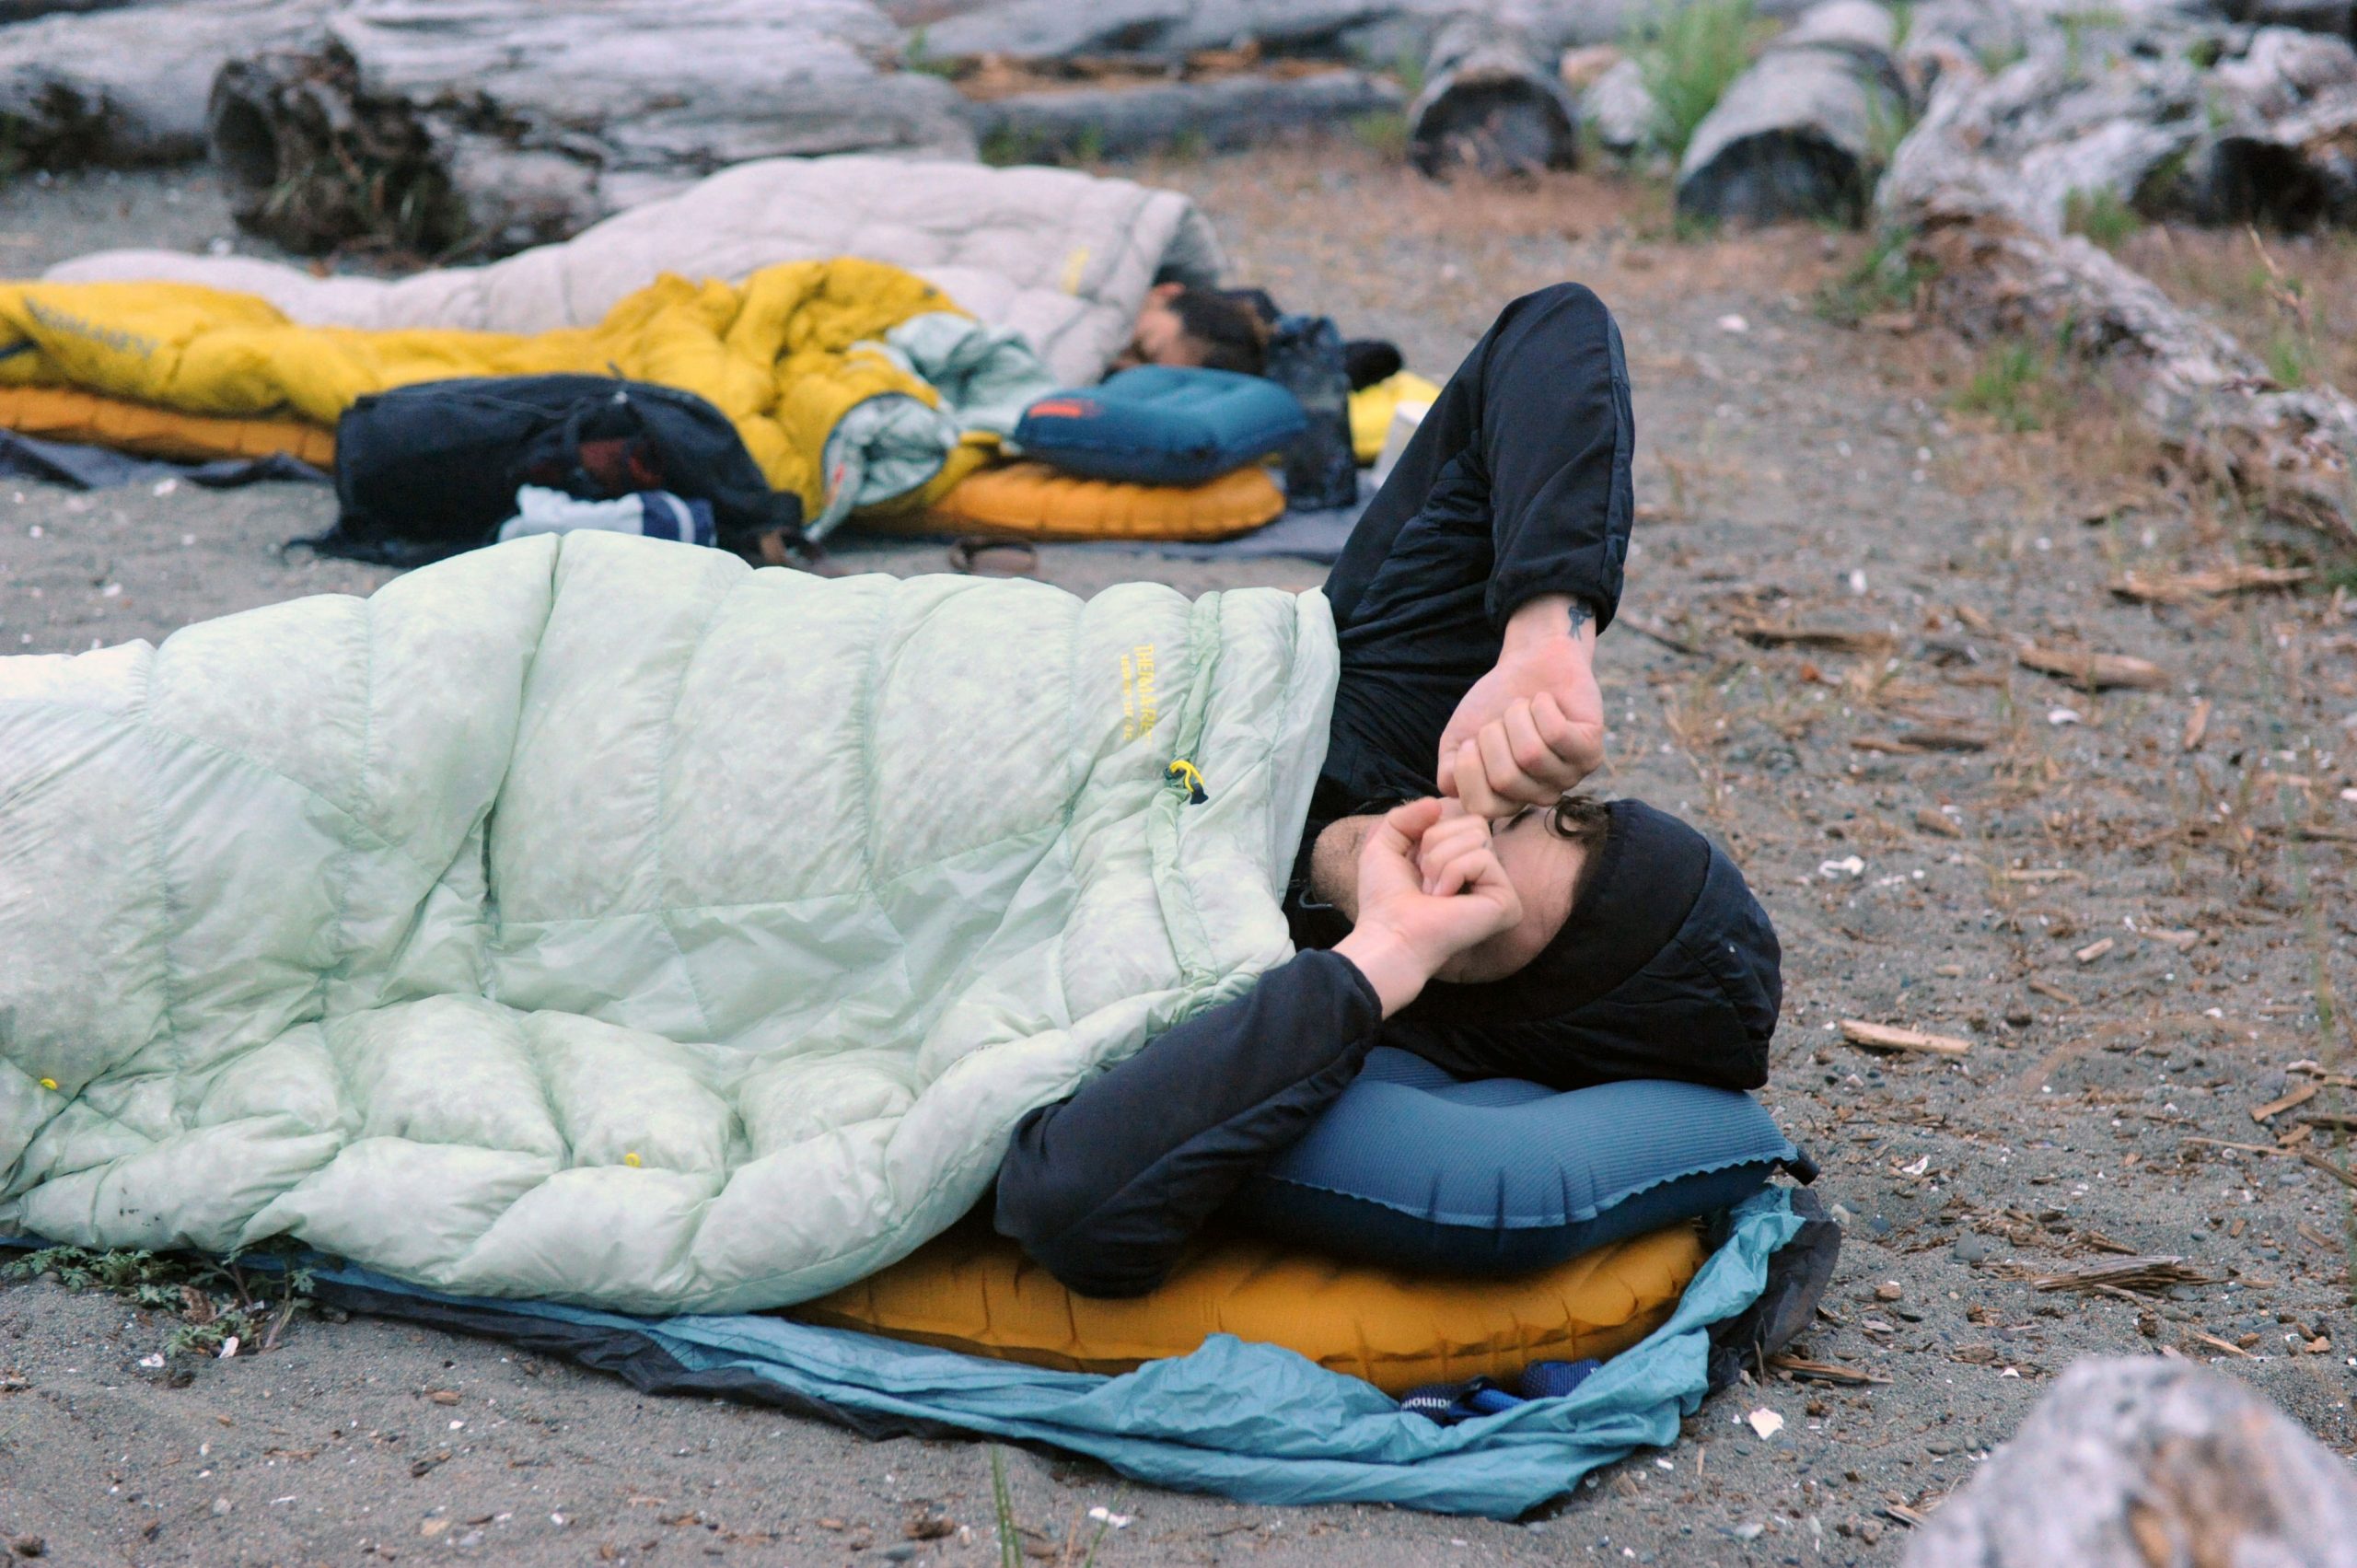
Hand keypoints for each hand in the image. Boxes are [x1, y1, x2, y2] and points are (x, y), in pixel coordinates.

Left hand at [1333, 799, 1522, 1015]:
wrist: (1389, 934)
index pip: (1462, 813)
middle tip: (1423, 879)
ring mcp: (1499, 887)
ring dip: (1439, 861)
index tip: (1413, 861)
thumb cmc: (1385, 898)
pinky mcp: (1507, 902)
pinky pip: (1483, 858)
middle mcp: (1486, 871)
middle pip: (1473, 820)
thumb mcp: (1384, 843)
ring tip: (1432, 892)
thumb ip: (1405, 814)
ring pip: (1477, 836)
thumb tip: (1438, 802)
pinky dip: (1453, 874)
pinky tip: (1445, 900)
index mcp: (1464, 857)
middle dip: (1435, 843)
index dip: (1430, 830)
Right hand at [1436, 594, 1605, 816]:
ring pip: (1531, 755)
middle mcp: (1539, 795)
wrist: (1531, 663)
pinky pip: (1556, 734)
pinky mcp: (1590, 751)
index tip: (1472, 740)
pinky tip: (1544, 701)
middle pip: (1505, 779)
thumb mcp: (1458, 738)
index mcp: (1508, 798)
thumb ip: (1449, 771)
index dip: (1468, 769)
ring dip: (1517, 717)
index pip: (1482, 808)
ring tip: (1523, 706)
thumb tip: (1454, 791)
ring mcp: (1568, 776)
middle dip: (1493, 735)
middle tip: (1501, 719)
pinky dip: (1541, 706)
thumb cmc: (1493, 703)